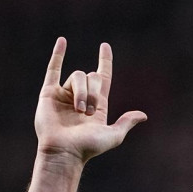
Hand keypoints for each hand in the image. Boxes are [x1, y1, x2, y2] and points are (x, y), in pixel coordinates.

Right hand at [34, 38, 146, 163]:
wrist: (64, 151)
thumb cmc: (88, 147)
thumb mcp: (113, 136)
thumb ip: (126, 123)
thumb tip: (143, 115)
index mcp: (97, 105)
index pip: (102, 77)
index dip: (105, 61)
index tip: (105, 46)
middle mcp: (81, 97)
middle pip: (92, 76)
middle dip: (94, 92)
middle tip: (89, 112)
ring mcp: (64, 94)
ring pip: (77, 76)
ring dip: (82, 92)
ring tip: (79, 110)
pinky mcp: (49, 93)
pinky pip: (53, 70)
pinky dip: (58, 54)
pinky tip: (63, 40)